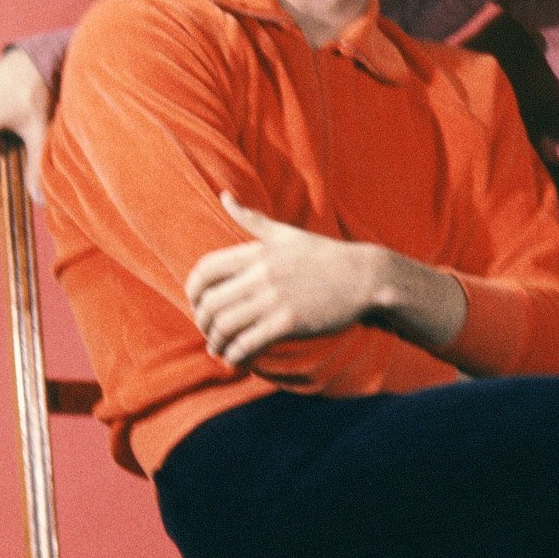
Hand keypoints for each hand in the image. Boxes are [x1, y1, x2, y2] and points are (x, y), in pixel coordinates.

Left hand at [185, 195, 439, 369]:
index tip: (198, 306)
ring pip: (226, 327)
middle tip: (210, 334)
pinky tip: (238, 361)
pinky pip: (249, 343)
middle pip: (211, 304)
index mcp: (256, 252)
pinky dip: (237, 356)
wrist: (365, 277)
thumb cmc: (325, 256)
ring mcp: (274, 299)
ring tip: (221, 351)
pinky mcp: (289, 322)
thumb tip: (223, 196)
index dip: (193, 292)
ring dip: (217, 344)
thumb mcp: (285, 233)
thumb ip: (251, 218)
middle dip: (203, 324)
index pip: (205, 270)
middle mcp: (261, 274)